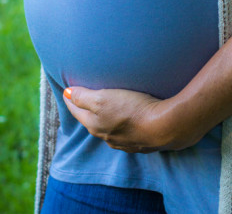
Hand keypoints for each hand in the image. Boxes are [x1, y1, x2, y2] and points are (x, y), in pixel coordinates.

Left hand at [63, 86, 197, 152]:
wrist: (165, 128)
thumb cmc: (132, 110)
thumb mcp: (103, 99)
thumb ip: (83, 97)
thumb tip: (67, 93)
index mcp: (95, 125)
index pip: (76, 110)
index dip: (71, 98)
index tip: (67, 89)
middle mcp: (106, 136)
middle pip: (91, 120)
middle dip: (86, 109)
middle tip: (83, 97)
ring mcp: (124, 142)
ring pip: (108, 128)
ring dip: (104, 117)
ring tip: (105, 107)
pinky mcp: (140, 142)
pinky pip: (124, 132)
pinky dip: (121, 124)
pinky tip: (126, 120)